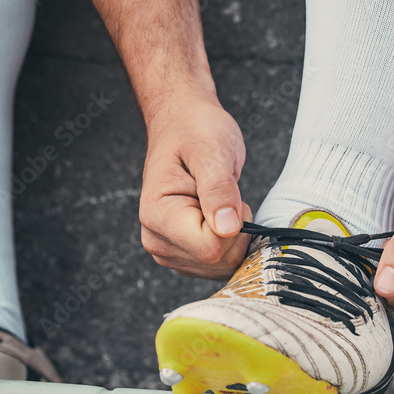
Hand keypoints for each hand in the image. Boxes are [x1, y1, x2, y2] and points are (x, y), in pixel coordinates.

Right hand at [139, 93, 252, 278]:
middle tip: (228, 196)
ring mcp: (170, 251)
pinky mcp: (185, 256)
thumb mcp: (211, 150)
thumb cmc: (195, 131)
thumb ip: (218, 188)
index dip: (234, 226)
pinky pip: (220, 266)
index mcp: (157, 216)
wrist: (183, 126)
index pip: (210, 248)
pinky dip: (233, 244)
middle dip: (236, 232)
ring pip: (221, 268)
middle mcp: (157, 240)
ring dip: (235, 238)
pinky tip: (223, 218)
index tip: (230, 195)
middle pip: (216, 262)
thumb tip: (227, 228)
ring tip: (222, 203)